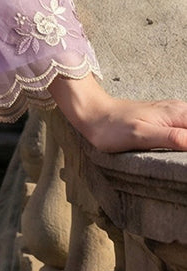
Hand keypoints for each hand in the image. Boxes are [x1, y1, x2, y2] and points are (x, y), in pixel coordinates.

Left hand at [49, 73, 186, 153]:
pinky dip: (184, 136)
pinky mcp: (164, 117)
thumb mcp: (142, 136)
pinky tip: (180, 146)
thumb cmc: (113, 127)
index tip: (185, 158)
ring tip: (180, 157)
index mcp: (177, 114)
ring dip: (186, 143)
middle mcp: (178, 109)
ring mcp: (172, 111)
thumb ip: (173, 138)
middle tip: (182, 161)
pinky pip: (185, 125)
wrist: (93, 113)